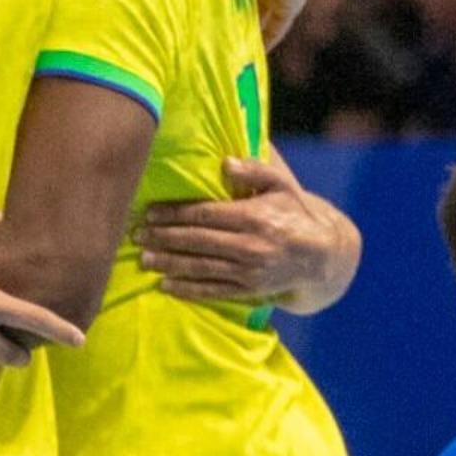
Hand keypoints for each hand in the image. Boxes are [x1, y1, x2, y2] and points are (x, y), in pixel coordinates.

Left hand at [136, 155, 357, 311]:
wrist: (318, 257)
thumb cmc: (293, 214)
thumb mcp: (280, 186)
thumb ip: (254, 170)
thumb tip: (224, 163)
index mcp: (253, 217)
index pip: (204, 214)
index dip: (173, 214)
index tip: (149, 213)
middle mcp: (248, 246)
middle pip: (196, 241)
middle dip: (163, 238)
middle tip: (136, 235)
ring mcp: (247, 272)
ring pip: (200, 268)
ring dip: (168, 264)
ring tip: (143, 259)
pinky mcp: (247, 292)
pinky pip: (212, 292)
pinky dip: (187, 290)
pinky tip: (166, 286)